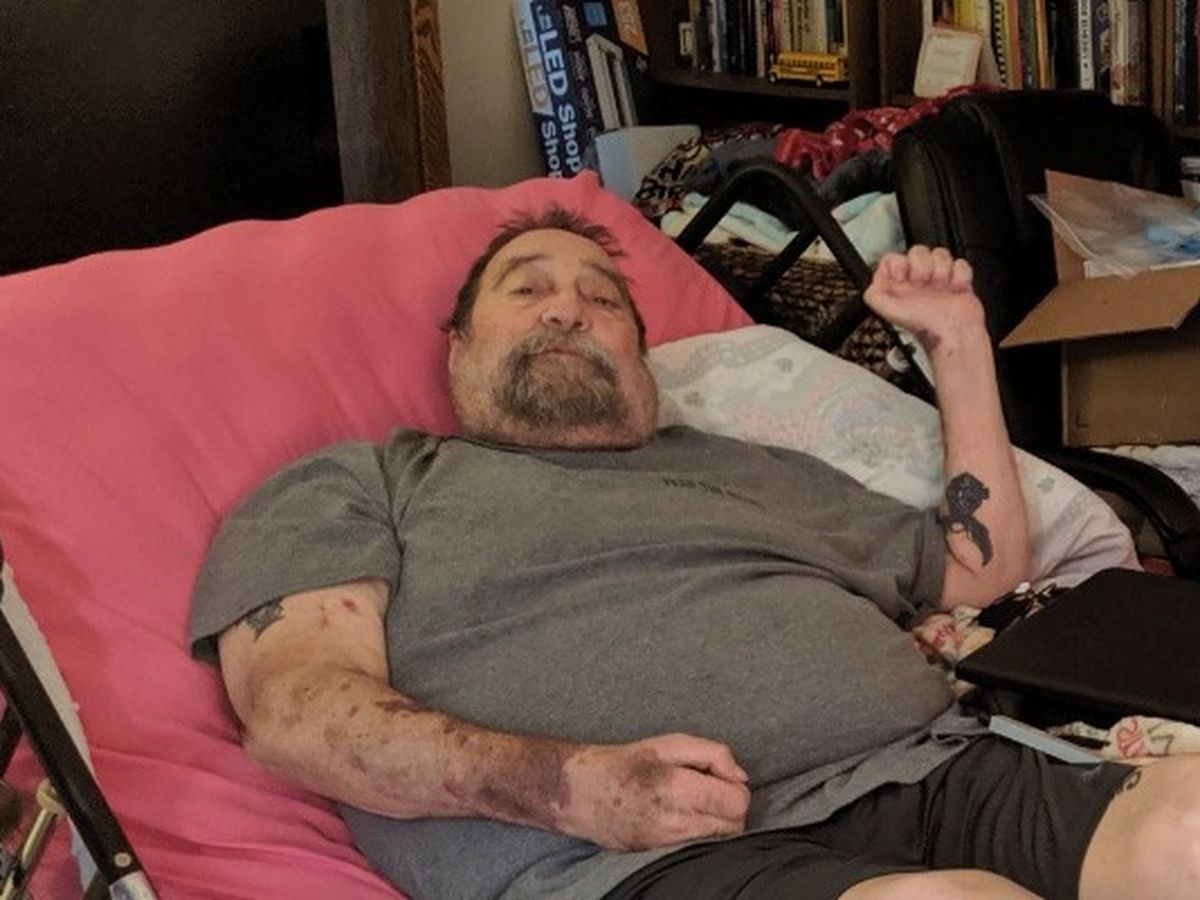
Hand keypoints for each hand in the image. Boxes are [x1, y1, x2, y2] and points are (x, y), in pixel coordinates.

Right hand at [559, 733, 750, 850]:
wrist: (580, 794)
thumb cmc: (624, 764)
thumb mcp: (668, 743)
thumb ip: (713, 753)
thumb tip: (741, 776)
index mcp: (679, 788)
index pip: (737, 803)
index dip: (736, 788)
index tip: (721, 778)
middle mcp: (676, 822)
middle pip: (734, 825)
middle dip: (730, 806)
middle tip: (709, 789)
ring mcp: (668, 843)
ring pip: (718, 839)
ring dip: (714, 819)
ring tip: (691, 801)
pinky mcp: (660, 855)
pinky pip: (696, 845)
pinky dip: (697, 830)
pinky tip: (678, 814)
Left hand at [863, 246, 984, 352]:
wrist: (952, 335)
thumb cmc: (924, 327)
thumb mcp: (888, 312)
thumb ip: (874, 296)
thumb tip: (872, 283)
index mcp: (899, 286)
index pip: (893, 259)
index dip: (900, 264)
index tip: (904, 276)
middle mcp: (917, 282)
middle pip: (918, 251)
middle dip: (923, 265)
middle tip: (923, 283)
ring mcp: (937, 280)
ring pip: (940, 254)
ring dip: (942, 270)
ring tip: (940, 287)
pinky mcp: (957, 282)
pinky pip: (961, 264)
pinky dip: (960, 275)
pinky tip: (955, 289)